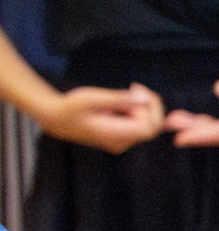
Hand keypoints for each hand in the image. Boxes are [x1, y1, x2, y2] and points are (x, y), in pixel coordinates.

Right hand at [35, 84, 164, 152]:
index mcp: (114, 135)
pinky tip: (124, 99)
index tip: (135, 89)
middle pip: (151, 127)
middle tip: (134, 86)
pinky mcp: (120, 138)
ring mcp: (121, 142)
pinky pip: (138, 124)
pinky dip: (136, 110)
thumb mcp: (92, 98)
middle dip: (150, 105)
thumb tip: (144, 99)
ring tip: (124, 92)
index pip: (149, 127)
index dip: (151, 108)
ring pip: (146, 125)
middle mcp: (121, 143)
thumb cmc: (69, 106)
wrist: (55, 118)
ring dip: (141, 106)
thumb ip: (119, 99)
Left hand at [166, 77, 218, 147]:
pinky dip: (216, 125)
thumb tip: (218, 89)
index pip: (216, 134)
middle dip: (192, 129)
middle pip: (216, 134)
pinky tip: (209, 120)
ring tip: (182, 120)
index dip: (194, 134)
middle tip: (168, 123)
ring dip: (203, 126)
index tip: (174, 137)